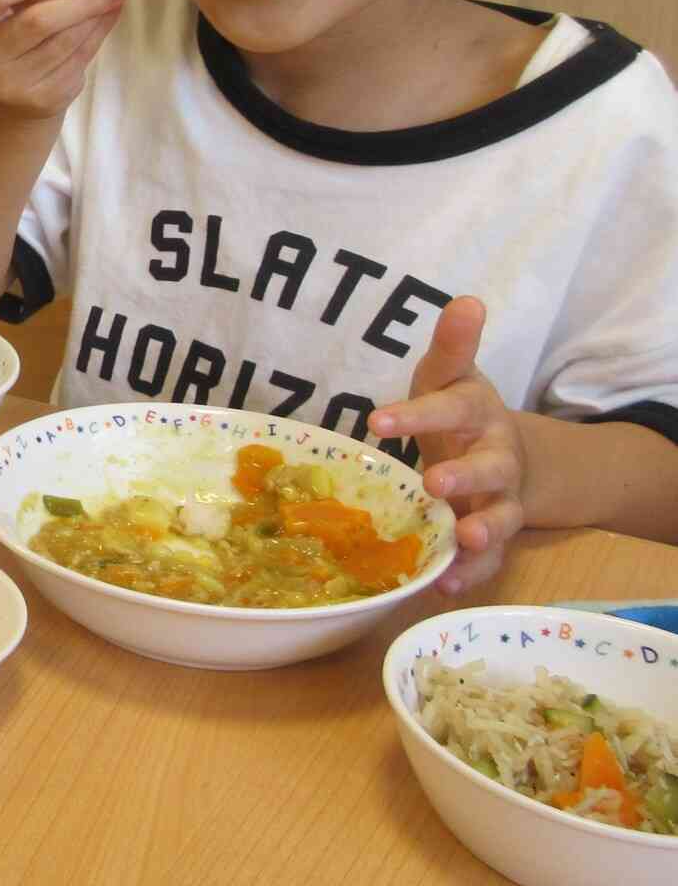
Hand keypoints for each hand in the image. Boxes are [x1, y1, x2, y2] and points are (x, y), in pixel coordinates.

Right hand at [0, 0, 124, 121]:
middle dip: (80, 0)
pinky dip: (97, 35)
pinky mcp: (42, 99)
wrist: (9, 89)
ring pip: (65, 42)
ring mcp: (12, 83)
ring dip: (95, 15)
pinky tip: (105, 18)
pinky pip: (78, 60)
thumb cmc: (7, 26)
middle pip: (38, 22)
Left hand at [368, 296, 524, 594]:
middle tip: (434, 483)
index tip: (377, 421)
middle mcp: (496, 457)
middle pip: (488, 468)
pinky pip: (488, 560)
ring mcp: (499, 501)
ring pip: (499, 518)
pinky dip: (470, 573)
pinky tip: (443, 585)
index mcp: (477, 413)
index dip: (416, 415)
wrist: (508, 454)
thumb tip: (466, 300)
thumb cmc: (460, 411)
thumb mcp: (451, 376)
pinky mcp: (494, 535)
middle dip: (464, 477)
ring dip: (482, 531)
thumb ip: (453, 345)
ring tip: (463, 539)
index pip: (448, 408)